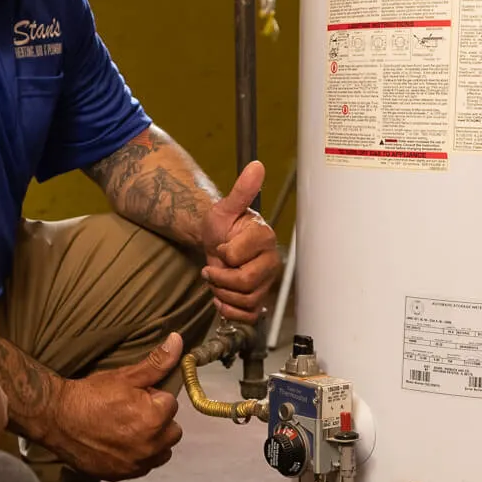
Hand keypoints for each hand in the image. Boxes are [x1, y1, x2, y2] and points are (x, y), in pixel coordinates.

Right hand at [45, 334, 185, 480]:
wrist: (57, 418)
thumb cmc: (92, 394)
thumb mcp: (125, 376)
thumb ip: (157, 362)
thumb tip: (178, 340)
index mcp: (156, 419)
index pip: (170, 404)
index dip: (153, 397)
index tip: (134, 396)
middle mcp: (151, 446)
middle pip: (172, 431)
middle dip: (158, 420)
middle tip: (132, 412)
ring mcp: (137, 464)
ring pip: (161, 452)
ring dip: (152, 441)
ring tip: (127, 429)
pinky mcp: (122, 476)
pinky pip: (142, 466)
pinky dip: (136, 457)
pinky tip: (118, 444)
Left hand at [200, 161, 281, 322]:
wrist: (215, 242)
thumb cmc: (221, 225)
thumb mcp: (225, 207)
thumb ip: (242, 190)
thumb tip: (256, 166)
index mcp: (264, 237)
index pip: (239, 257)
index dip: (222, 256)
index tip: (219, 247)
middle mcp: (271, 260)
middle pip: (246, 282)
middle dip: (221, 278)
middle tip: (211, 269)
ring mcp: (267, 281)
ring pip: (246, 300)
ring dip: (222, 294)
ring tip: (216, 281)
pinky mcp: (260, 298)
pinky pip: (249, 316)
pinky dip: (231, 312)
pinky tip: (222, 299)